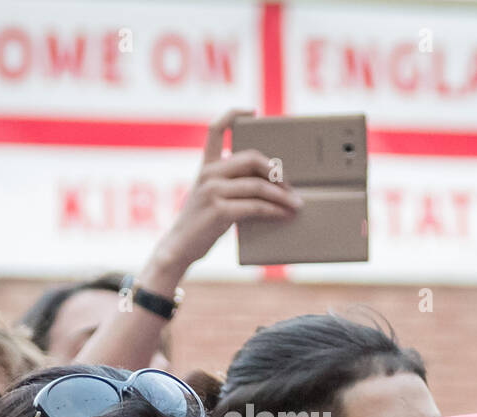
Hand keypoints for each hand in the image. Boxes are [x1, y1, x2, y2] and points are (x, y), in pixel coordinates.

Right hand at [142, 108, 301, 286]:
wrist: (179, 247)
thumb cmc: (201, 224)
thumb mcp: (209, 196)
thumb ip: (229, 184)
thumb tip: (266, 184)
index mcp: (206, 166)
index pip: (215, 129)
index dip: (233, 114)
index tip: (252, 110)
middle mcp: (208, 174)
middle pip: (251, 158)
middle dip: (276, 171)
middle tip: (291, 186)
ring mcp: (212, 191)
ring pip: (258, 185)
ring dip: (282, 196)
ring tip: (296, 204)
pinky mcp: (219, 210)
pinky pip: (255, 206)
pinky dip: (274, 210)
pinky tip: (284, 214)